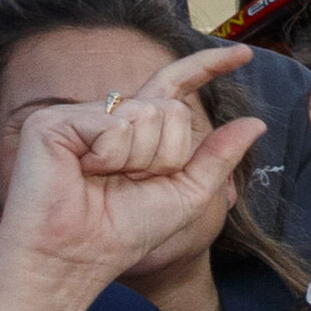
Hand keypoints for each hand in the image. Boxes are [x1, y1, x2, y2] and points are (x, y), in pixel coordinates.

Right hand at [0, 42, 268, 289]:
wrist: (79, 255)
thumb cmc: (126, 231)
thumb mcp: (189, 193)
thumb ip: (220, 156)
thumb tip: (257, 123)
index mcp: (138, 131)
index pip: (176, 88)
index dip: (208, 67)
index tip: (244, 54)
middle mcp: (109, 116)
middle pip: (172, 111)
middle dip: (167, 156)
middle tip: (132, 184)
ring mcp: (79, 115)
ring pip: (147, 115)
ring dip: (139, 160)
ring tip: (103, 180)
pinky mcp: (53, 121)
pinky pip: (114, 125)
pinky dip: (111, 156)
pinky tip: (84, 172)